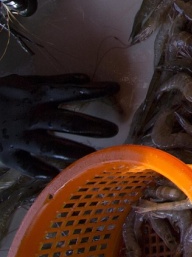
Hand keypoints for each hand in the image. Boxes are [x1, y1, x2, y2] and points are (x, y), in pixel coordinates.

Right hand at [0, 74, 119, 177]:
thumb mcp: (24, 82)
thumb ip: (55, 80)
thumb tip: (85, 77)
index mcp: (36, 95)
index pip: (71, 91)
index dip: (94, 90)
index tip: (116, 88)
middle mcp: (31, 116)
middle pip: (67, 122)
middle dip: (91, 126)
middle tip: (113, 130)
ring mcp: (19, 137)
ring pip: (51, 147)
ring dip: (75, 152)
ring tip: (96, 157)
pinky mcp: (8, 155)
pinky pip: (29, 167)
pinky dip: (45, 173)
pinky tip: (63, 179)